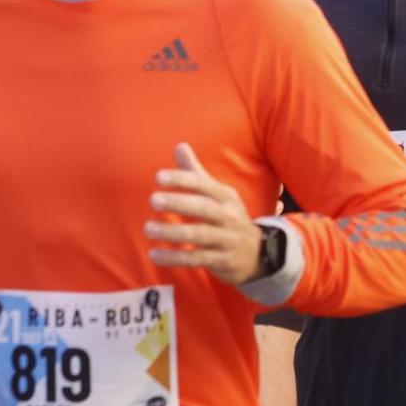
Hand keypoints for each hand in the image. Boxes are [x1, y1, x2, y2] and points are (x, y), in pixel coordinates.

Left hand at [146, 143, 262, 284]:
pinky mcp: (223, 260)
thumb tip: (179, 146)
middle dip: (178, 203)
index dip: (182, 179)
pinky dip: (175, 258)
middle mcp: (229, 215)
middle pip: (203, 208)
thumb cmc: (228, 218)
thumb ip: (196, 173)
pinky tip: (154, 254)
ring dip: (172, 232)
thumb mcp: (217, 194)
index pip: (203, 184)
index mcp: (226, 196)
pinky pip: (197, 259)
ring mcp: (227, 238)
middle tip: (153, 200)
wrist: (257, 252)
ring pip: (199, 235)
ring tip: (148, 229)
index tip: (158, 177)